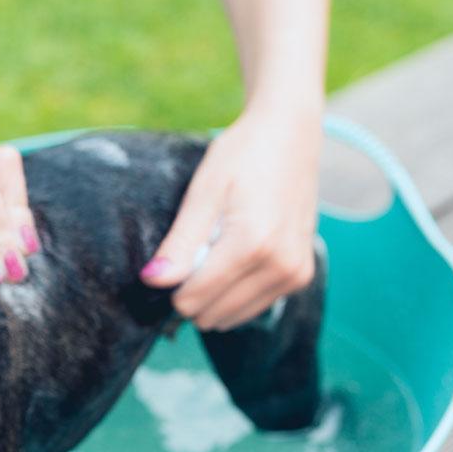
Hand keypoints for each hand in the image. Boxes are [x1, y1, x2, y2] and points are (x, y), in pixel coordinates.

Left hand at [141, 105, 321, 330]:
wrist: (290, 134)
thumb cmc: (242, 157)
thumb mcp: (203, 194)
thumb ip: (179, 244)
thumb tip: (152, 281)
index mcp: (252, 245)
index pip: (193, 298)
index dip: (173, 284)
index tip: (176, 254)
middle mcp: (280, 266)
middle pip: (210, 313)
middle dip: (194, 289)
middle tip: (199, 248)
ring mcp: (295, 275)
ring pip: (230, 317)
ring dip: (214, 293)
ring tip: (219, 249)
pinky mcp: (300, 278)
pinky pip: (251, 308)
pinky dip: (234, 292)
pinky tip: (235, 258)